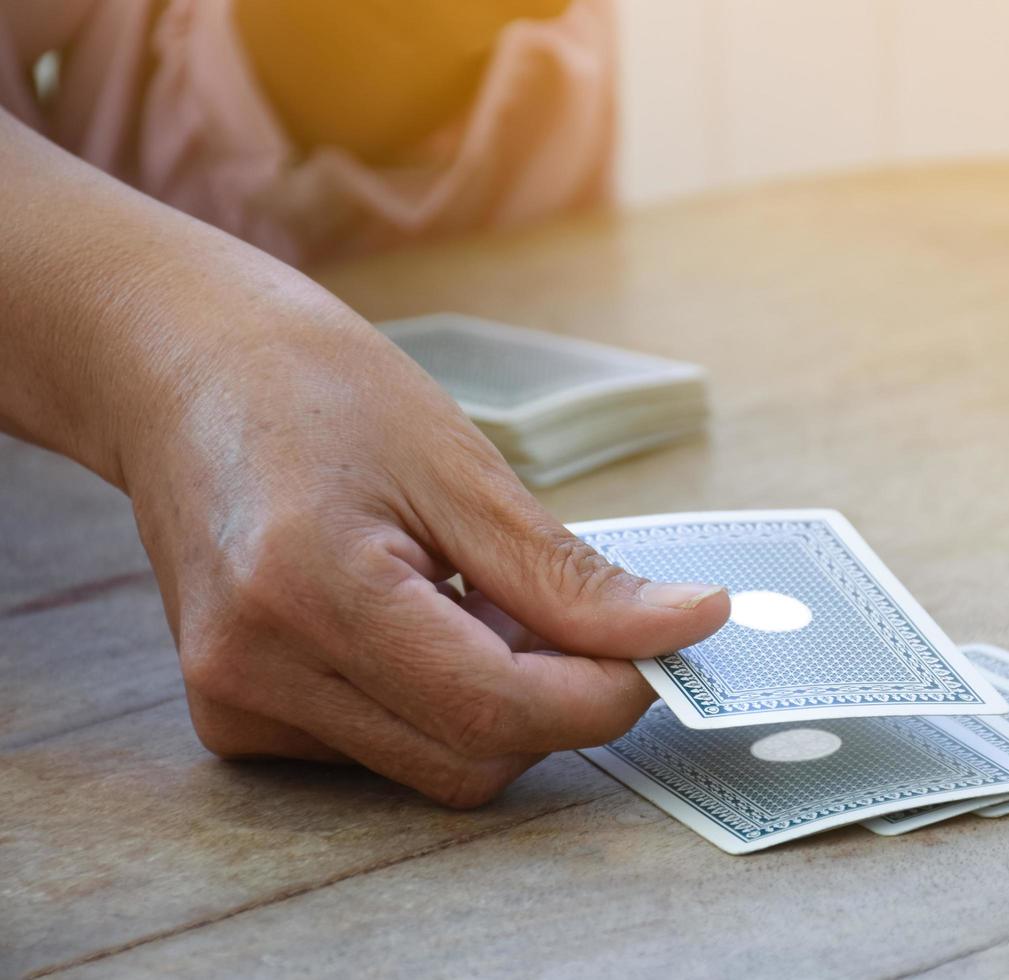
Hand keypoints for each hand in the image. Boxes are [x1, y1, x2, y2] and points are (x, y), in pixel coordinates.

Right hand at [126, 300, 728, 806]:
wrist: (182, 370)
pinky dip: (438, 700)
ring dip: (498, 701)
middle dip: (555, 701)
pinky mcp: (234, 716)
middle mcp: (254, 670)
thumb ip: (569, 576)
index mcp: (309, 591)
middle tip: (575, 613)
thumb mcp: (461, 467)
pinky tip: (424, 617)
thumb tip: (690, 626)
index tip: (666, 647)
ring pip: (432, 763)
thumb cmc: (318, 388)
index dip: (602, 694)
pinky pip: (381, 747)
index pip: (493, 710)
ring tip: (477, 593)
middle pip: (468, 759)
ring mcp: (233, 703)